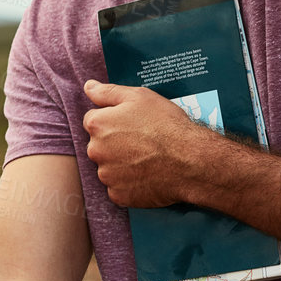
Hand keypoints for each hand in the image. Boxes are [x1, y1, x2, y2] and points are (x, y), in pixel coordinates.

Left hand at [82, 80, 210, 207]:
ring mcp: (106, 175)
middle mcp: (95, 150)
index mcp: (97, 125)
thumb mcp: (139, 97)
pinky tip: (148, 177)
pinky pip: (119, 189)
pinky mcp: (119, 195)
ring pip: (109, 168)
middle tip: (143, 144)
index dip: (114, 122)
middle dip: (115, 144)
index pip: (94, 121)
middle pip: (99, 146)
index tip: (133, 126)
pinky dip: (130, 185)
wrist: (191, 160)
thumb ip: (108, 92)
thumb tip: (88, 86)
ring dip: (122, 165)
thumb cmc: (167, 126)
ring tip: (148, 161)